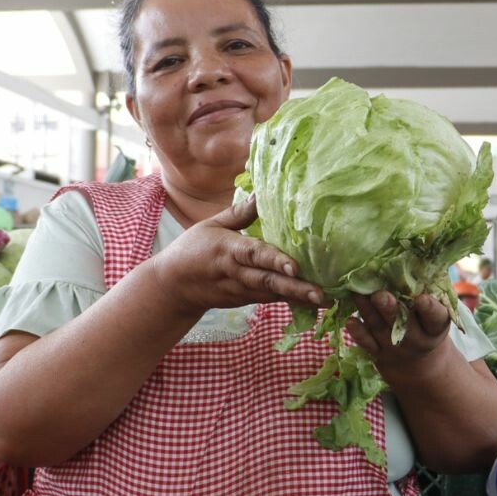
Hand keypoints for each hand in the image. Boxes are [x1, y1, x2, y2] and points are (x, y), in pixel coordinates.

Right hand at [149, 197, 323, 315]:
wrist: (173, 286)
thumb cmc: (192, 249)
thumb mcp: (211, 225)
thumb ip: (239, 213)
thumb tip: (261, 194)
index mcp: (226, 250)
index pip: (254, 254)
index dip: (275, 261)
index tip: (295, 267)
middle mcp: (235, 273)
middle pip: (267, 281)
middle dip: (294, 287)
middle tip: (319, 292)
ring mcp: (240, 291)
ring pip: (272, 294)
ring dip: (297, 297)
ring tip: (323, 298)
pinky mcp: (244, 301)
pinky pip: (270, 300)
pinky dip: (290, 301)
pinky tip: (312, 301)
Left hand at [346, 291, 450, 374]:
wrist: (415, 356)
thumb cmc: (425, 319)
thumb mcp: (434, 309)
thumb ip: (427, 288)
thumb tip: (418, 255)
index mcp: (435, 327)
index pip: (435, 318)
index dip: (430, 309)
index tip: (422, 298)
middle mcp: (417, 339)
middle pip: (404, 325)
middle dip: (391, 309)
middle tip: (380, 295)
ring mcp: (395, 347)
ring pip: (380, 328)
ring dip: (368, 310)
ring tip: (357, 292)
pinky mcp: (377, 351)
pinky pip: (367, 343)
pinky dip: (358, 333)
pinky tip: (350, 321)